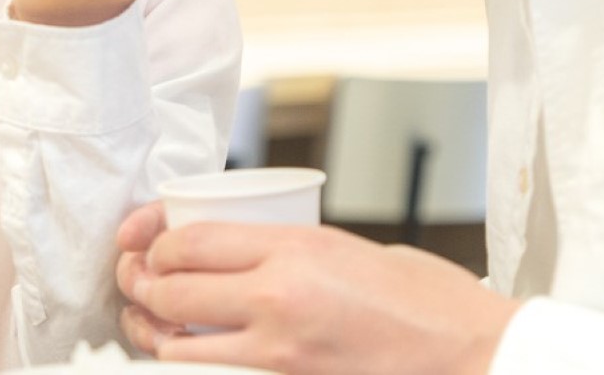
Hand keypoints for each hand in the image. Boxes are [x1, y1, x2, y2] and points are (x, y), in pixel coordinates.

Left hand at [116, 203, 515, 374]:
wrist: (470, 354)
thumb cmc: (425, 300)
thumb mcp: (348, 246)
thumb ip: (286, 248)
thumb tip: (236, 251)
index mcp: (295, 247)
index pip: (190, 240)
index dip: (153, 241)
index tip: (148, 241)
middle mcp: (279, 297)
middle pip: (171, 288)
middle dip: (139, 282)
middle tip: (133, 277)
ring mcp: (279, 352)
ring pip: (177, 342)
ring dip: (150, 328)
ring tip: (142, 317)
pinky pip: (214, 373)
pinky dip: (186, 362)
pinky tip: (180, 351)